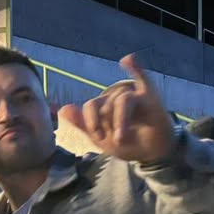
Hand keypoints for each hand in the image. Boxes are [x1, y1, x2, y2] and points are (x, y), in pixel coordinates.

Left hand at [58, 54, 174, 163]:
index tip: (97, 136)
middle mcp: (117, 97)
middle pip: (106, 104)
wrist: (150, 153)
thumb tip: (63, 108)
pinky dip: (136, 68)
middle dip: (108, 124)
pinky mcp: (151, 97)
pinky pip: (143, 78)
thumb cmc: (127, 144)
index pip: (91, 105)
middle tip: (115, 140)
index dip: (91, 120)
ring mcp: (134, 95)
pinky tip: (128, 60)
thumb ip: (83, 124)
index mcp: (104, 106)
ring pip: (122, 100)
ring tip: (121, 138)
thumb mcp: (102, 138)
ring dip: (120, 121)